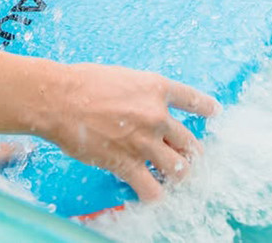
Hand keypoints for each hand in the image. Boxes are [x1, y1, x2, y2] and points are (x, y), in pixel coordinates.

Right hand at [49, 63, 217, 200]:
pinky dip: (154, 195)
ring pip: (179, 170)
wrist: (58, 98)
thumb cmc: (80, 82)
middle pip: (191, 143)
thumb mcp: (119, 76)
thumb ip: (137, 92)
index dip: (206, 108)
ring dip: (177, 176)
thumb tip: (141, 106)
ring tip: (171, 179)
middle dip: (190, 153)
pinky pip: (152, 190)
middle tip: (185, 158)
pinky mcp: (127, 164)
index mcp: (154, 87)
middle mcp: (156, 115)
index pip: (192, 100)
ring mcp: (144, 142)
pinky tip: (149, 193)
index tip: (214, 113)